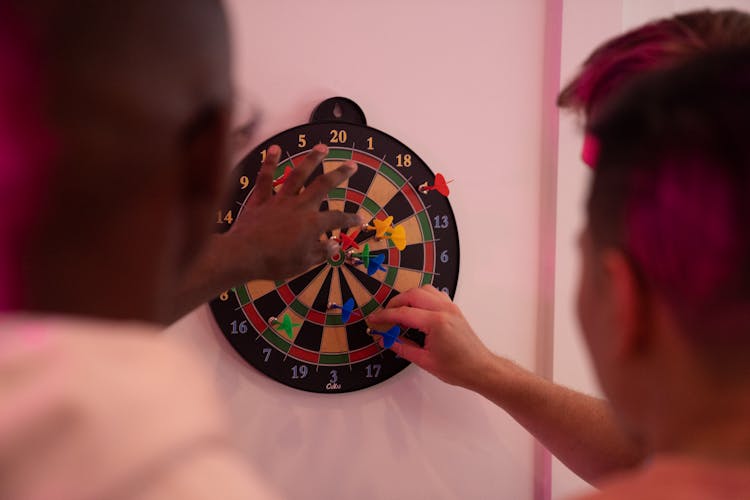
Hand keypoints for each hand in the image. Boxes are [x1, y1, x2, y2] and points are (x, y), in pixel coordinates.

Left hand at [218, 144, 361, 280]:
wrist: (243, 256)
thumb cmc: (274, 262)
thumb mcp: (303, 263)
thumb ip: (321, 252)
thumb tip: (334, 245)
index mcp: (313, 224)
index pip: (338, 218)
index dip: (351, 219)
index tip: (360, 219)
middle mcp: (300, 206)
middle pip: (324, 185)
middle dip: (340, 174)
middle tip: (351, 165)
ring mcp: (280, 200)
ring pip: (299, 174)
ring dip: (312, 159)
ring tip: (322, 147)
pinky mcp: (261, 200)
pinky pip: (266, 178)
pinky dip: (270, 162)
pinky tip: (275, 149)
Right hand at [367, 286, 495, 389]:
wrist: (481, 368)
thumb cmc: (458, 368)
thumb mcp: (425, 361)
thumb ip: (402, 347)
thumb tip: (385, 339)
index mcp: (436, 322)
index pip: (403, 313)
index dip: (385, 316)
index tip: (374, 319)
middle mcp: (444, 309)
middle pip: (412, 295)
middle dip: (395, 303)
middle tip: (385, 315)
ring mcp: (450, 307)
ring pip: (424, 290)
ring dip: (408, 297)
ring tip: (399, 312)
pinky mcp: (454, 309)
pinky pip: (434, 294)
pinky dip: (422, 297)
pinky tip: (416, 310)